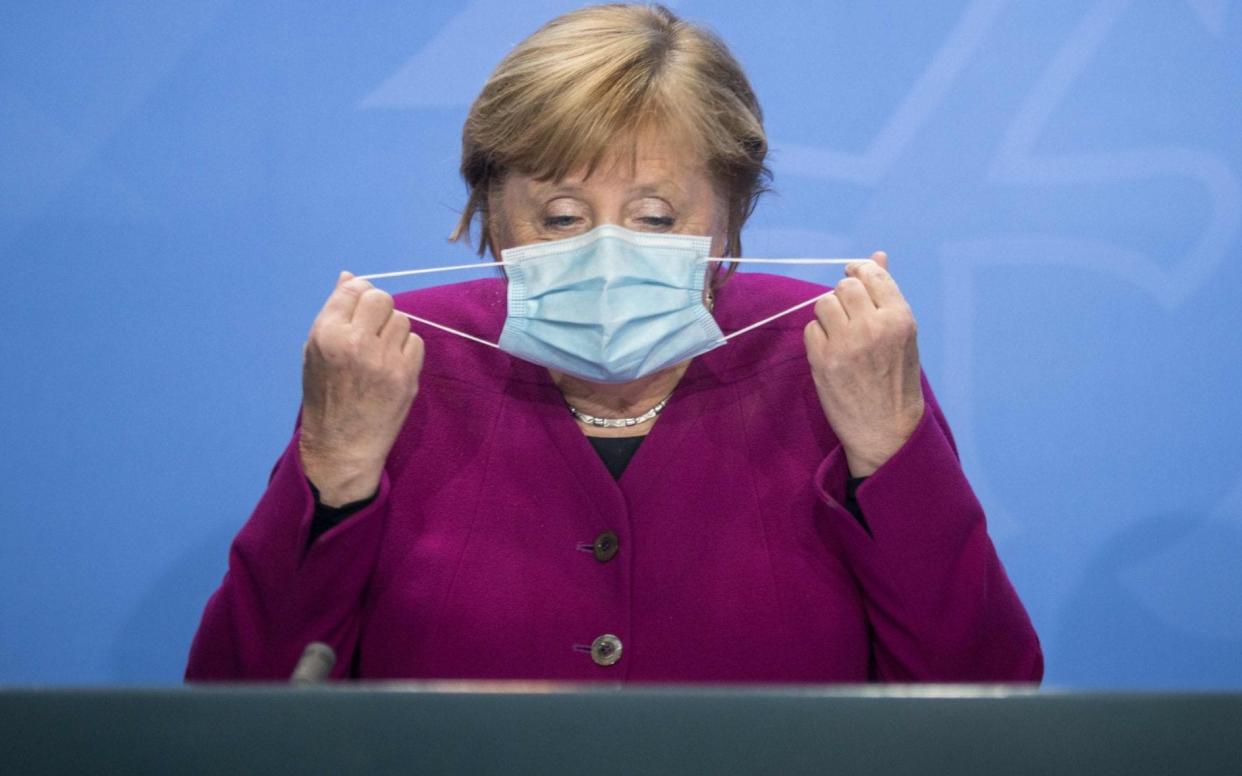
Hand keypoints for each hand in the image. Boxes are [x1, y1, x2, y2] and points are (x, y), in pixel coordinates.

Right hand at [299, 272, 424, 505]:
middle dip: (379, 309)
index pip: (354, 289)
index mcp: (326, 334)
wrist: (342, 445)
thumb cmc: (325, 396)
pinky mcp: (406, 375)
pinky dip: (406, 350)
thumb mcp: (314, 352)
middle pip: (382, 298)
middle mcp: (355, 342)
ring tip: (379, 352)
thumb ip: (334, 313)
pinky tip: (392, 366)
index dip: (360, 295)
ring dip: (393, 331)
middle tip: (372, 330)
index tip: (360, 311)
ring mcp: (383, 359)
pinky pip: (416, 342)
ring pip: (402, 319)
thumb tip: (349, 276)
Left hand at [803, 252, 923, 477]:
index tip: (853, 276)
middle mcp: (873, 327)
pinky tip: (832, 352)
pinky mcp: (823, 361)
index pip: (871, 274)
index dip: (858, 271)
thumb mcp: (903, 335)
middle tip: (849, 314)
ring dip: (828, 314)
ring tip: (841, 334)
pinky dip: (818, 337)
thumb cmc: (896, 379)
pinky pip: (811, 329)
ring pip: (823, 304)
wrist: (886, 429)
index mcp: (900, 318)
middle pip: (844, 287)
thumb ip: (887, 294)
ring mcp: (846, 344)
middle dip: (843, 295)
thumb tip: (877, 256)